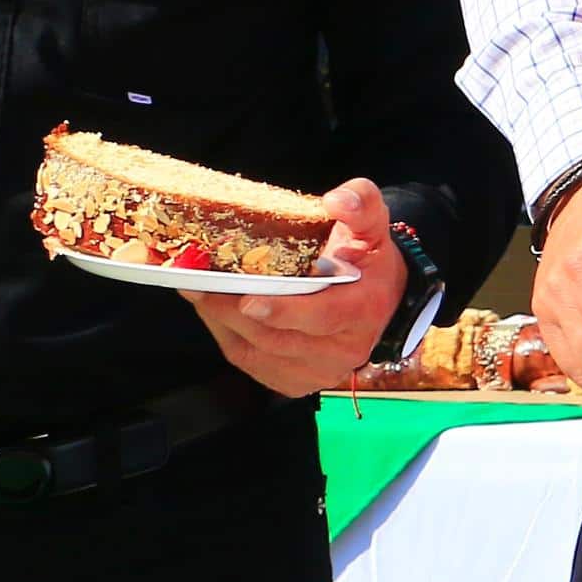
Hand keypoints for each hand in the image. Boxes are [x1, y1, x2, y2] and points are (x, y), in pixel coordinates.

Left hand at [188, 181, 401, 397]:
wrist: (383, 305)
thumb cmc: (369, 262)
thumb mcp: (373, 225)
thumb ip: (361, 204)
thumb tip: (336, 200)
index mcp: (363, 309)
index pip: (323, 316)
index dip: (284, 310)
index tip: (249, 299)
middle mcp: (343, 348)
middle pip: (277, 337)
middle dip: (231, 310)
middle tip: (198, 283)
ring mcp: (318, 370)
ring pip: (257, 352)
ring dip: (221, 321)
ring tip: (197, 291)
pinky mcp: (296, 381)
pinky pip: (251, 362)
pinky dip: (226, 336)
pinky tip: (213, 310)